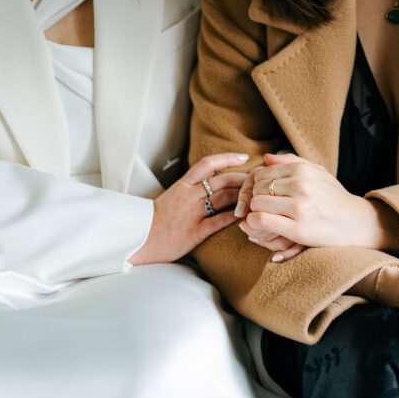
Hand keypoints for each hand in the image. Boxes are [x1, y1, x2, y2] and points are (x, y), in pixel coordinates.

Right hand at [128, 153, 248, 265]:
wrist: (140, 240)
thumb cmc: (157, 219)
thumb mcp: (172, 196)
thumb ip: (190, 188)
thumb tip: (211, 180)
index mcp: (182, 185)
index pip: (208, 164)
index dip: (228, 158)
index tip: (244, 157)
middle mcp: (188, 196)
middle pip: (222, 180)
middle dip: (244, 179)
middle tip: (258, 179)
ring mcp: (193, 213)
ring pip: (224, 198)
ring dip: (244, 196)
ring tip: (257, 196)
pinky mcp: (196, 232)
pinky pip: (220, 221)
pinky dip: (235, 216)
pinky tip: (247, 215)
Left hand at [237, 153, 398, 258]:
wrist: (357, 223)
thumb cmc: (334, 198)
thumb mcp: (318, 173)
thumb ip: (292, 162)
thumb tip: (266, 157)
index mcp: (302, 170)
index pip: (260, 173)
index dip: (251, 185)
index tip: (255, 197)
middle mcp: (300, 185)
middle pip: (256, 188)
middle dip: (252, 199)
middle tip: (258, 209)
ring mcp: (299, 207)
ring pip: (256, 203)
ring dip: (253, 213)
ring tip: (260, 218)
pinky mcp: (298, 228)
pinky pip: (261, 220)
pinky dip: (254, 224)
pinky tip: (260, 227)